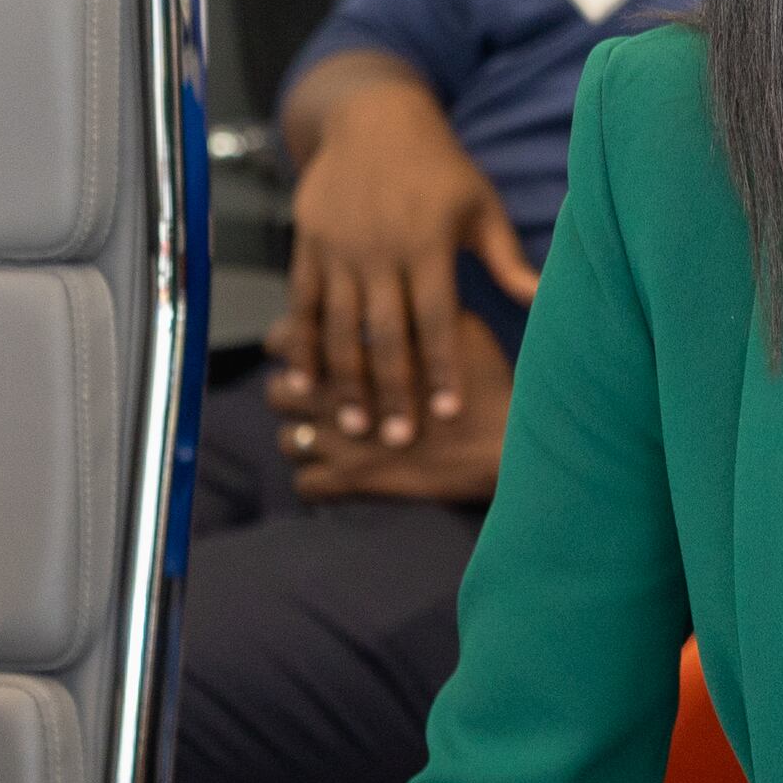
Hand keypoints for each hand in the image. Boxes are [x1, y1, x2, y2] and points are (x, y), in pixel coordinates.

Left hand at [272, 310, 511, 504]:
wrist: (507, 443)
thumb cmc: (490, 382)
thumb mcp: (461, 327)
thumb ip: (418, 313)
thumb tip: (399, 296)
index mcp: (356, 355)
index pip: (286, 340)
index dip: (289, 344)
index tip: (305, 349)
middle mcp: (339, 397)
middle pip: (276, 392)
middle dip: (293, 393)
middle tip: (318, 396)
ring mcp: (343, 444)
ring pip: (286, 441)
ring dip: (302, 438)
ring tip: (327, 436)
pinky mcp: (354, 483)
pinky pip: (305, 487)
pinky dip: (315, 482)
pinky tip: (338, 473)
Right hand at [282, 56, 538, 450]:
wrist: (373, 119)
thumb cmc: (441, 167)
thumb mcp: (482, 206)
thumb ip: (509, 259)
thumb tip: (545, 300)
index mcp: (428, 244)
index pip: (436, 319)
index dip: (441, 368)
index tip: (446, 413)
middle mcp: (380, 251)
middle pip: (384, 334)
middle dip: (392, 390)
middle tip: (400, 439)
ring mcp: (338, 250)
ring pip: (339, 327)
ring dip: (344, 380)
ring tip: (353, 425)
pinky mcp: (308, 246)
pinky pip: (302, 304)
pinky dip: (302, 345)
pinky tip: (305, 382)